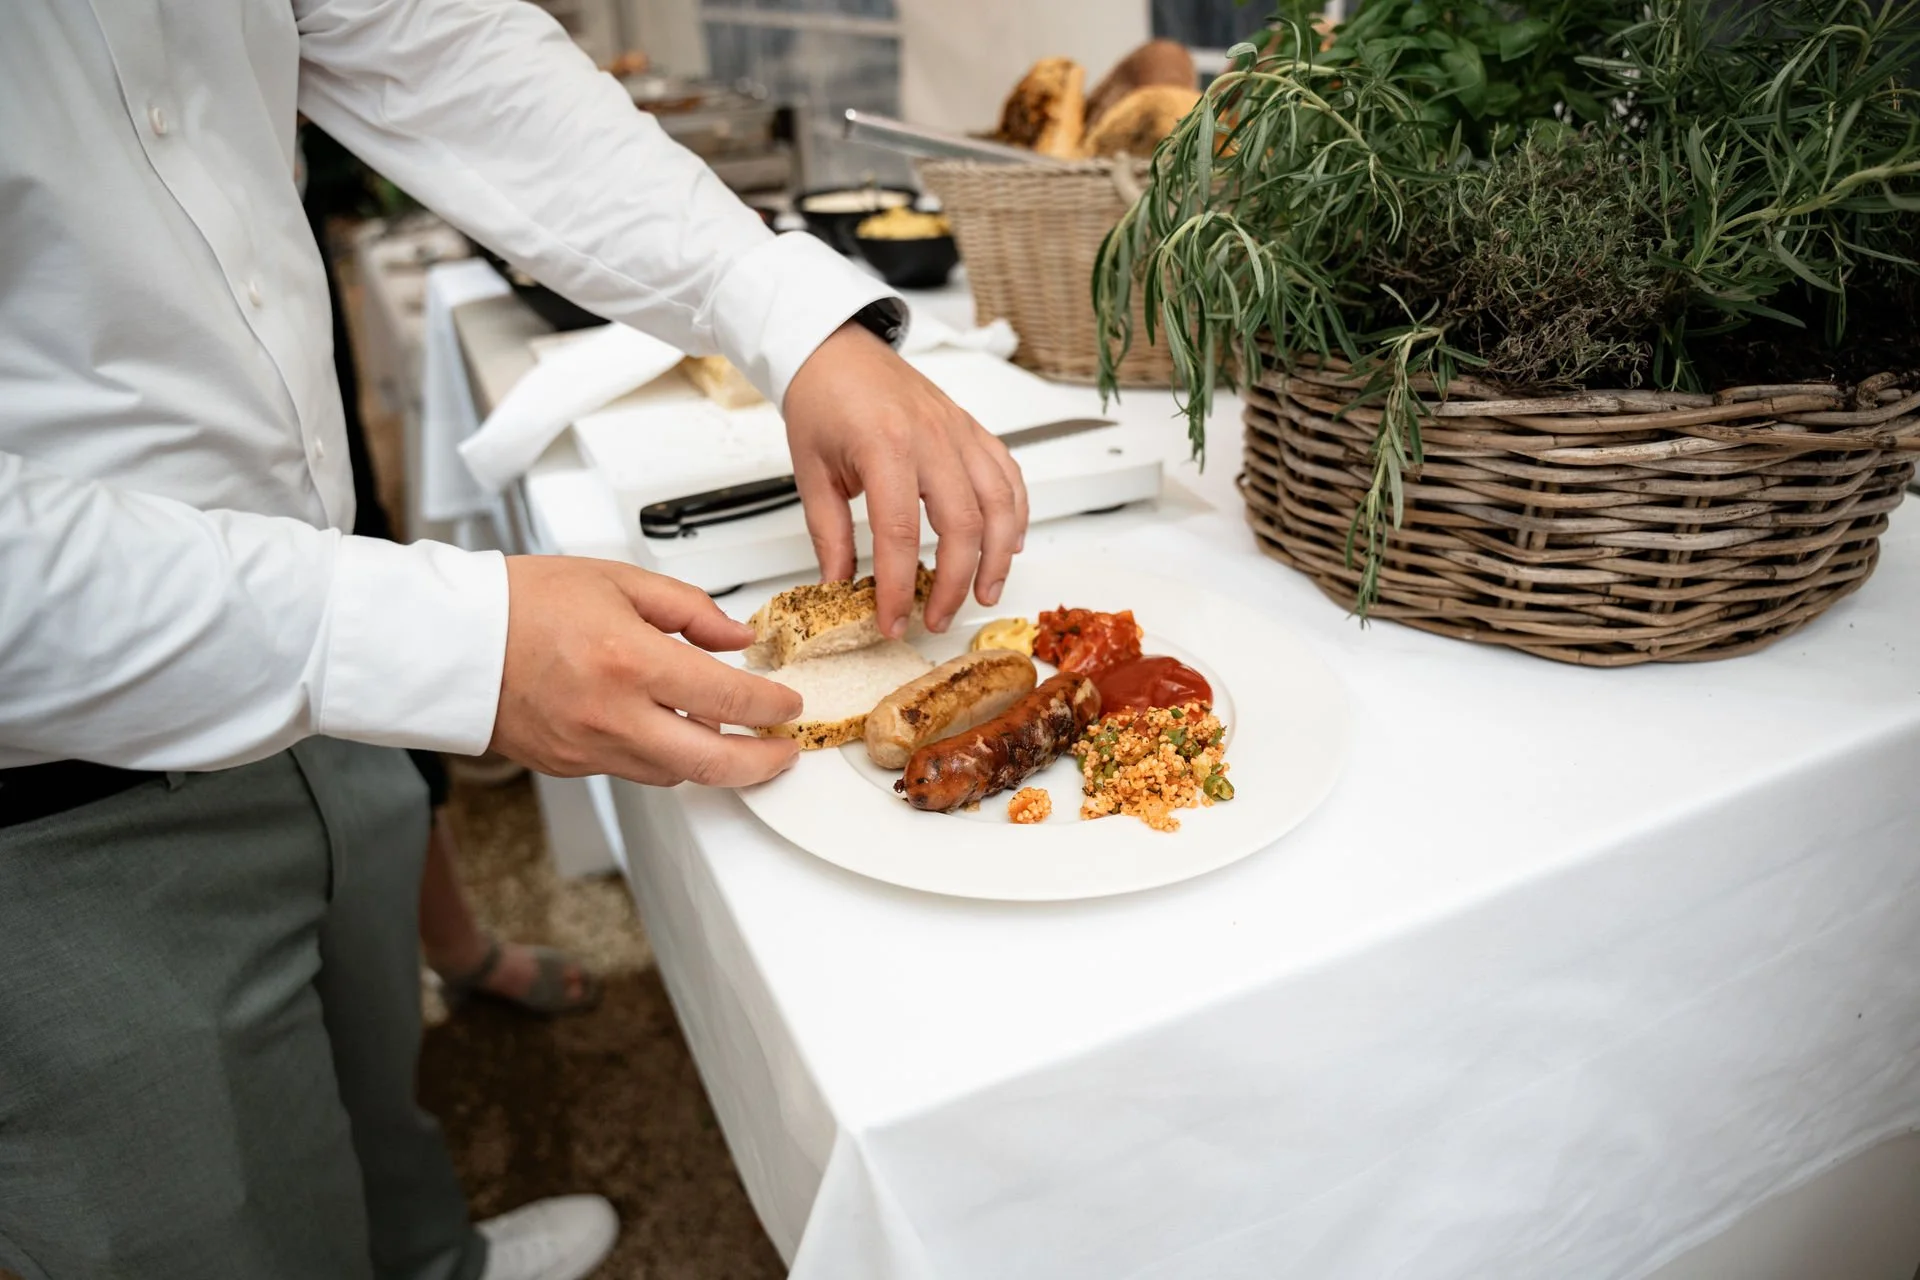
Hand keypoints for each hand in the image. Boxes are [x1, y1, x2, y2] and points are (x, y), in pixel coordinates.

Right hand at [488, 556, 802, 786]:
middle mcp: (612, 714)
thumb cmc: (523, 602)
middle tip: (784, 751)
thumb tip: (738, 638)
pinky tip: (671, 731)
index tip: (787, 703)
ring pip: (675, 774)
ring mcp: (589, 748)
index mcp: (629, 659)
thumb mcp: (617, 580)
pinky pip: (635, 770)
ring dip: (712, 761)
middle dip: (762, 763)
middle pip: (711, 763)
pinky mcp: (571, 765)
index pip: (727, 698)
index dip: (770, 706)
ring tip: (731, 736)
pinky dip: (664, 756)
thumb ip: (690, 609)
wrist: (452, 640)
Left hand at [784, 322, 1029, 637]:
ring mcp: (958, 432)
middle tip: (936, 618)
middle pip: (963, 526)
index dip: (899, 588)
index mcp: (885, 446)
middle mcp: (932, 438)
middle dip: (955, 584)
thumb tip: (840, 585)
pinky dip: (1017, 514)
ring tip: (985, 594)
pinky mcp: (972, 429)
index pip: (900, 534)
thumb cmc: (822, 399)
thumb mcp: (810, 471)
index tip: (893, 621)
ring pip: (1000, 504)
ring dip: (998, 558)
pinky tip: (1011, 544)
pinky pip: (1008, 476)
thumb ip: (828, 533)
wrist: (835, 347)